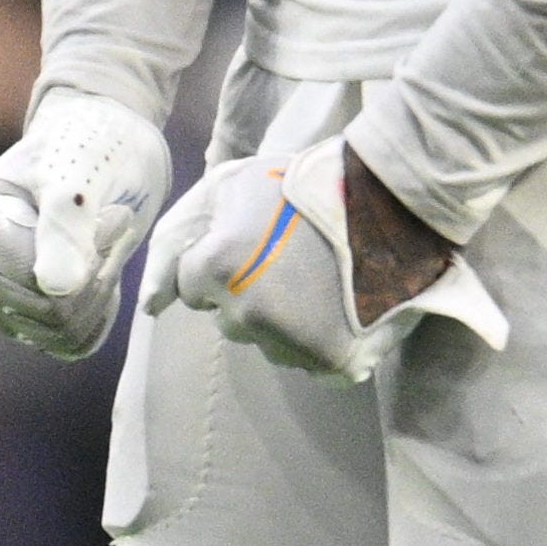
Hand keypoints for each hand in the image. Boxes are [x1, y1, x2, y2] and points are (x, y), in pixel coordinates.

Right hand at [0, 87, 170, 357]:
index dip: (91, 262)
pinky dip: (98, 317)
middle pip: (51, 315)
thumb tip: (54, 290)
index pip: (39, 287)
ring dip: (101, 295)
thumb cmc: (86, 147)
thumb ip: (64, 226)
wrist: (96, 145)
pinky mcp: (20, 312)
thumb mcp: (77, 175)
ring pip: (61, 334)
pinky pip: (67, 345)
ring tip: (108, 245)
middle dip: (98, 277)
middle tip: (117, 226)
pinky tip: (103, 274)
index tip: (113, 216)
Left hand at [153, 134, 500, 381]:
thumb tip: (153, 301)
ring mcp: (286, 343)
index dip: (221, 263)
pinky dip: (317, 340)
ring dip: (282, 320)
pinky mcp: (329, 362)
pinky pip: (305, 361)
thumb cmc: (307, 185)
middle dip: (247, 294)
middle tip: (290, 261)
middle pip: (227, 319)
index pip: (189, 287)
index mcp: (215, 268)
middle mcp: (243, 314)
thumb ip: (183, 231)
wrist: (392, 202)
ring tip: (319, 281)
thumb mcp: (234, 183)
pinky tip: (337, 307)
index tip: (254, 247)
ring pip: (266, 343)